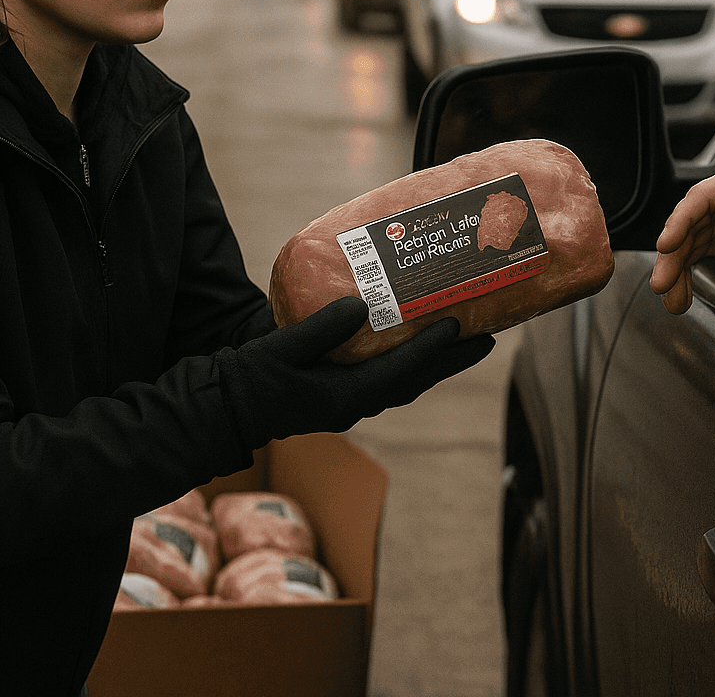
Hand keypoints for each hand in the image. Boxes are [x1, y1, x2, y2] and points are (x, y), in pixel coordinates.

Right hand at [217, 296, 494, 447]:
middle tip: (487, 338)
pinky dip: (410, 362)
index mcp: (343, 398)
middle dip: (451, 360)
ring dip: (436, 362)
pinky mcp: (341, 394)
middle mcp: (354, 404)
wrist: (226, 409)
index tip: (457, 326)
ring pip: (405, 381)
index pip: (400, 372)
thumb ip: (320, 329)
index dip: (431, 350)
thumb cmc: (249, 379)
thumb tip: (359, 306)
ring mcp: (349, 401)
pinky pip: (388, 378)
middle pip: (415, 380)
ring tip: (464, 338)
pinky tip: (417, 343)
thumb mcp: (281, 349)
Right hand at [650, 160, 714, 313]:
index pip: (705, 196)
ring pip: (687, 241)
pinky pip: (697, 253)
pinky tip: (681, 294)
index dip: (682, 219)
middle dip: (672, 253)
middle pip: (689, 221)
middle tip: (662, 284)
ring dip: (675, 270)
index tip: (667, 244)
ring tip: (672, 301)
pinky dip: (687, 274)